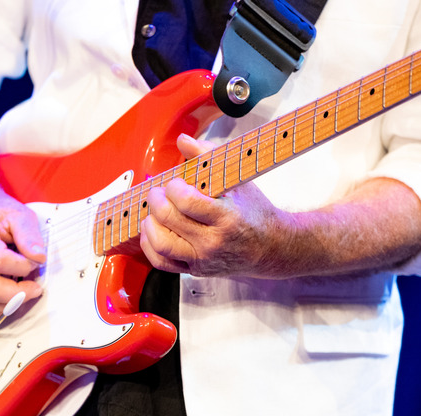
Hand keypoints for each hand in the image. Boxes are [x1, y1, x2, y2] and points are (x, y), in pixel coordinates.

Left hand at [140, 134, 293, 276]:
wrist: (271, 248)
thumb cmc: (255, 214)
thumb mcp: (239, 181)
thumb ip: (208, 156)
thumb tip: (184, 140)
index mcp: (226, 218)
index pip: (186, 202)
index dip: (174, 187)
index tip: (177, 183)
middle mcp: (213, 242)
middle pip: (169, 220)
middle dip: (157, 200)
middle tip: (159, 192)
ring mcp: (202, 259)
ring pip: (161, 244)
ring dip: (150, 223)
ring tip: (155, 211)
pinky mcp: (195, 271)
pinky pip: (162, 263)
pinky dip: (149, 246)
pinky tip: (153, 231)